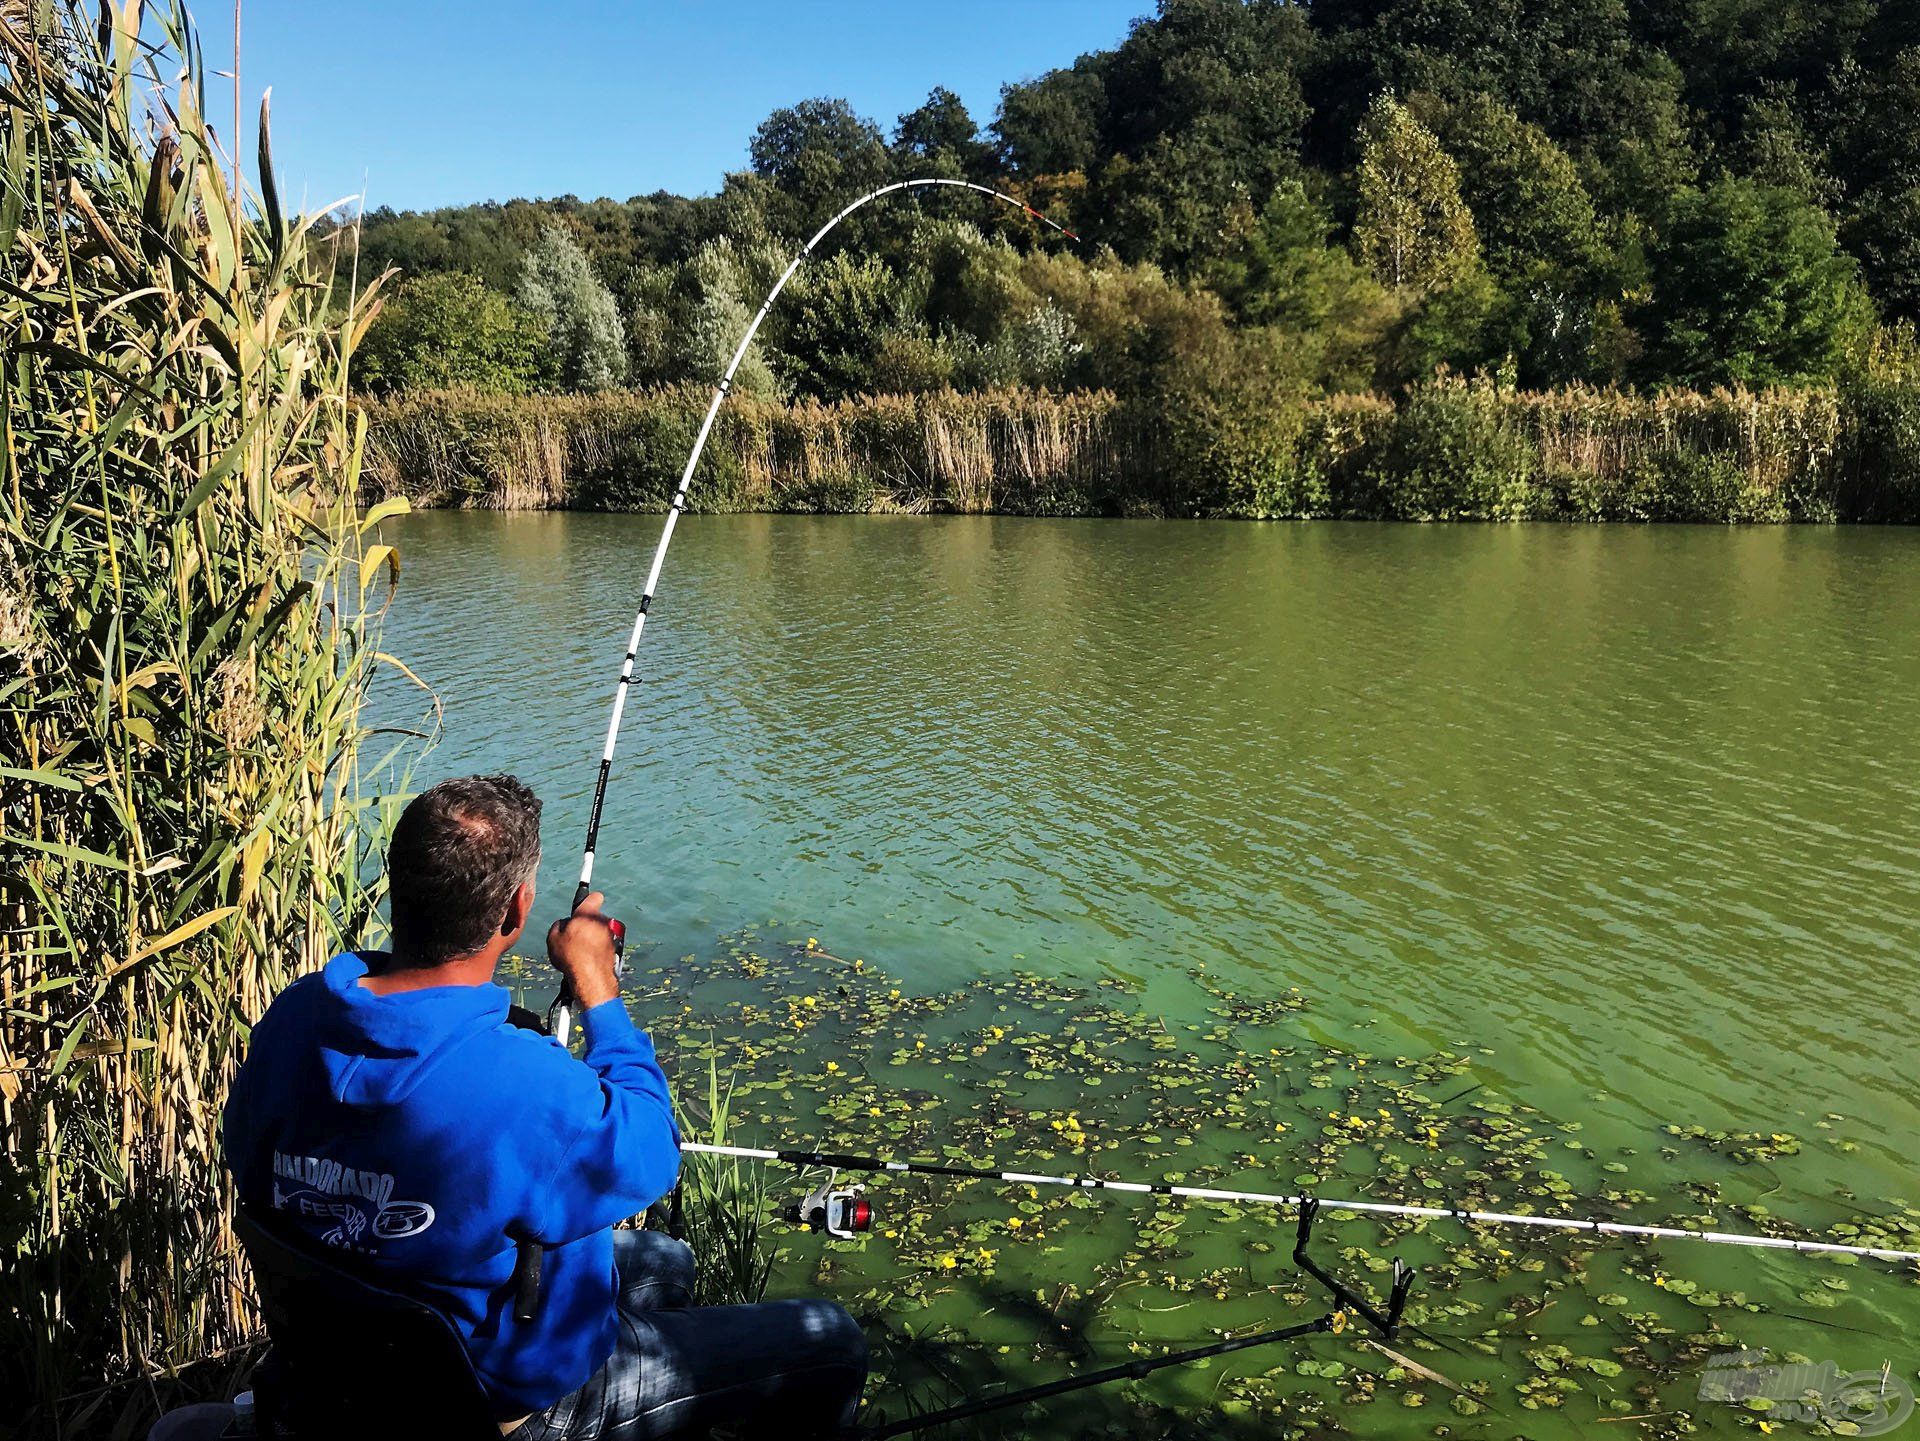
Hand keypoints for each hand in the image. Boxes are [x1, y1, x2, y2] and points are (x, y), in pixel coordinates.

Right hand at [547, 892, 620, 1011]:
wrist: (591, 978)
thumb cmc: (571, 956)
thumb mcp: (553, 937)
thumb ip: (559, 925)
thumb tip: (565, 924)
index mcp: (587, 914)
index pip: (594, 896)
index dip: (588, 899)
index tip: (584, 902)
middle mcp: (602, 921)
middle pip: (593, 917)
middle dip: (585, 924)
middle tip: (573, 937)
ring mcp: (610, 935)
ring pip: (598, 932)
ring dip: (592, 938)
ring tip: (579, 952)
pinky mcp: (615, 948)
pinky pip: (603, 944)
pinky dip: (597, 949)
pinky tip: (587, 959)